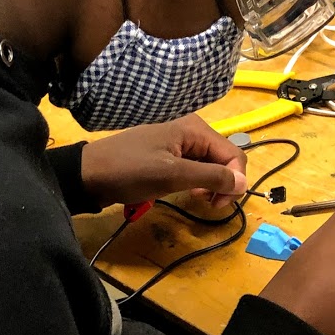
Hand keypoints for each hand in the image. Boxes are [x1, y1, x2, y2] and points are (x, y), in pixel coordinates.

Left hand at [80, 114, 246, 209]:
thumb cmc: (130, 171)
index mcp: (195, 129)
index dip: (234, 180)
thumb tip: (245, 183)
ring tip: (198, 200)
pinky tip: (189, 194)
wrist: (89, 175)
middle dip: (224, 183)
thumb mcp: (172, 175)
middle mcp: (192, 132)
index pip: (234, 154)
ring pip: (211, 166)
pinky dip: (197, 184)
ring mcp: (180, 144)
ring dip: (211, 185)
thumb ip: (211, 177)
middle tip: (209, 205)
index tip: (219, 204)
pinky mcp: (170, 157)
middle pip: (225, 159)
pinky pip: (195, 170)